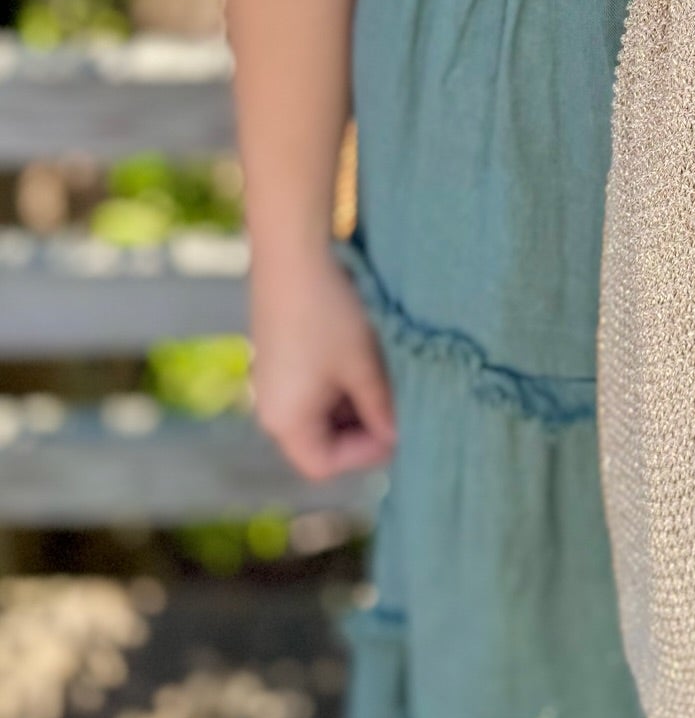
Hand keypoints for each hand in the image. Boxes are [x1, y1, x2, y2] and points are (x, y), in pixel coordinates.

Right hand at [249, 243, 395, 479]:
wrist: (294, 253)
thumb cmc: (329, 314)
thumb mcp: (364, 365)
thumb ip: (382, 408)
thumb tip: (397, 436)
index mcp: (284, 421)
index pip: (324, 463)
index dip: (364, 453)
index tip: (399, 428)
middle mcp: (271, 406)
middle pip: (322, 440)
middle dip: (363, 426)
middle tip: (400, 403)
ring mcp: (273, 380)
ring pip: (321, 411)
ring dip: (356, 400)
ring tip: (387, 376)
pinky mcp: (280, 356)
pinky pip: (313, 386)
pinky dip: (342, 380)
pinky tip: (367, 356)